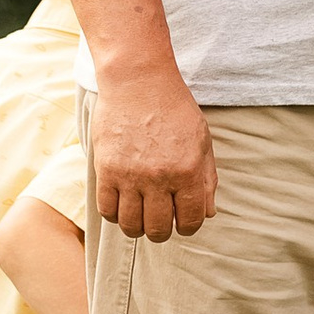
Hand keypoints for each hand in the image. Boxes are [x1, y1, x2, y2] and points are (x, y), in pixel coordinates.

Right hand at [91, 67, 217, 240]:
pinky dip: (114, 214)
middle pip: (158, 229)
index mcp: (188, 170)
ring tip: (139, 216)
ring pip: (130, 226)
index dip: (188, 227)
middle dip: (162, 232)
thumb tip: (207, 213)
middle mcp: (160, 177)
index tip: (182, 221)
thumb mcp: (201, 140)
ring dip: (137, 227)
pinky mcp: (106, 169)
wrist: (138, 81)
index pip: (191, 220)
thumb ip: (207, 179)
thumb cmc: (173, 109)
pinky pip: (106, 210)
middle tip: (159, 221)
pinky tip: (122, 203)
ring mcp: (130, 175)